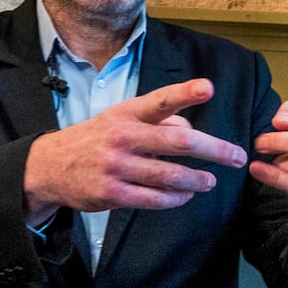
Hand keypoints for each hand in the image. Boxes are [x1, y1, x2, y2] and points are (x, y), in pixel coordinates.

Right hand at [22, 78, 246, 225]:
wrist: (50, 166)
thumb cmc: (98, 139)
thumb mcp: (122, 119)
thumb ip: (157, 121)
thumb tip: (191, 127)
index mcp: (127, 114)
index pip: (160, 100)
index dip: (185, 93)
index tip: (208, 88)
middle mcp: (123, 137)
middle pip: (179, 141)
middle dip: (215, 149)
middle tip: (237, 156)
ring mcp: (117, 166)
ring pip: (172, 175)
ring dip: (199, 179)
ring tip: (210, 180)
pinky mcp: (112, 193)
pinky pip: (156, 199)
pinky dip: (177, 198)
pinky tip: (186, 195)